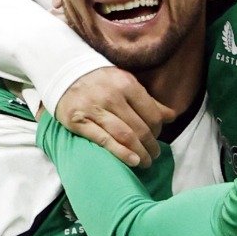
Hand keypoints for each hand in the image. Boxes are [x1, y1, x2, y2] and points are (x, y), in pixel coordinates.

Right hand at [55, 68, 176, 167]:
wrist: (64, 73)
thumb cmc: (101, 81)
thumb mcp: (126, 83)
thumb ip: (148, 101)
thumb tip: (172, 116)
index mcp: (127, 84)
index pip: (151, 113)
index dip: (158, 130)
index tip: (158, 138)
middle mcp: (112, 96)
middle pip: (140, 128)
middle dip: (151, 145)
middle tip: (154, 155)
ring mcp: (94, 109)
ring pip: (125, 136)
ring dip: (140, 153)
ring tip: (146, 162)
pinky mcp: (79, 122)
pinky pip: (104, 141)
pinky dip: (121, 153)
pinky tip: (132, 161)